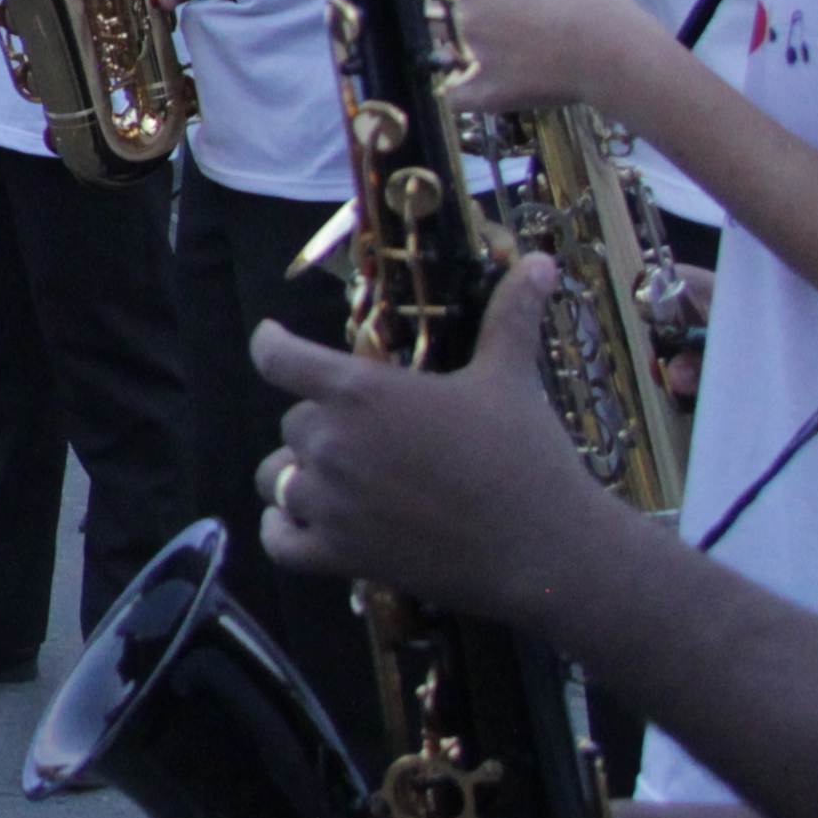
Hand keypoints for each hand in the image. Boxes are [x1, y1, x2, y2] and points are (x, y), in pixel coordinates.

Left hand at [254, 258, 624, 619]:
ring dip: (299, 474)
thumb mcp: (511, 378)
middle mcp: (332, 444)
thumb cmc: (526, 457)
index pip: (278, 358)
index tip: (273, 339)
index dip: (271, 344)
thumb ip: (511, 316)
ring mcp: (330, 504)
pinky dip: (283, 530)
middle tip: (370, 434)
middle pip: (293, 422)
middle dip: (323, 423)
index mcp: (360, 392)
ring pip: (277, 479)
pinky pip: (278, 541)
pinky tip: (304, 523)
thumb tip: (542, 262)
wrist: (546, 549)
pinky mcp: (339, 556)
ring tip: (338, 477)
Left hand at [441, 0, 660, 115]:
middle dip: (454, 9)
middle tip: (482, 11)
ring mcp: (475, 57)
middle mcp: (468, 18)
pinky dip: (459, 93)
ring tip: (478, 46)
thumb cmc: (593, 5)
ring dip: (455, 47)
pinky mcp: (488, 92)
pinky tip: (467, 89)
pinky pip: (455, 96)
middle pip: (440, 10)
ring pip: (445, 50)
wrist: (614, 55)